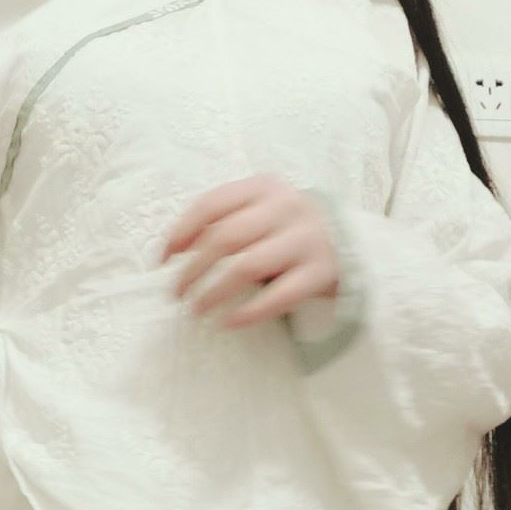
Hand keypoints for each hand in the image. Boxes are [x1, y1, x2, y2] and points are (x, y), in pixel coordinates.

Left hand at [158, 175, 340, 328]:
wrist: (349, 239)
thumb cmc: (287, 228)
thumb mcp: (260, 209)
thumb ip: (224, 219)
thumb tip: (173, 249)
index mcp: (263, 187)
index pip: (210, 205)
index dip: (180, 233)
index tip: (161, 260)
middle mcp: (286, 207)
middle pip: (225, 237)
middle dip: (193, 269)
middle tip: (176, 292)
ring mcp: (306, 239)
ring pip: (248, 266)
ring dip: (215, 292)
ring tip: (197, 310)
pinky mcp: (322, 271)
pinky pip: (280, 295)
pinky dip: (250, 312)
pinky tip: (230, 322)